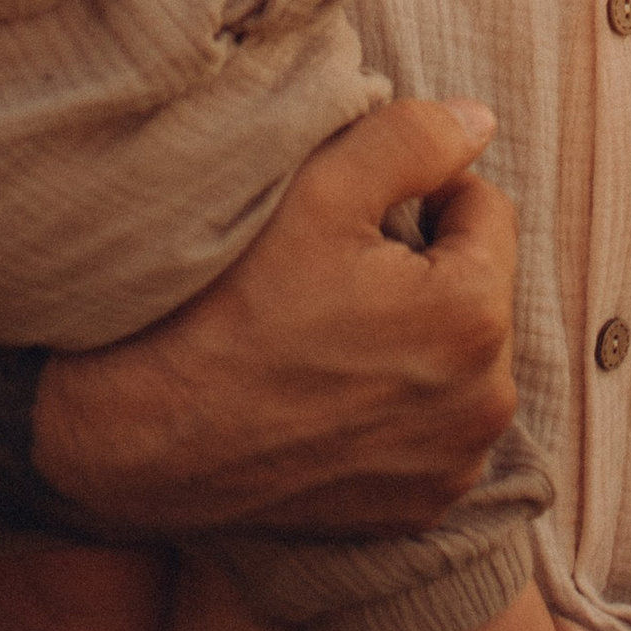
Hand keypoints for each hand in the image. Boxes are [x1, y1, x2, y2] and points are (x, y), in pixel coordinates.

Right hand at [32, 100, 517, 535]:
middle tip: (335, 276)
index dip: (421, 193)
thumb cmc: (227, 303)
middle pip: (479, 287)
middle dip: (426, 268)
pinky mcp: (418, 509)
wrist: (145, 434)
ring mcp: (452, 466)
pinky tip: (331, 391)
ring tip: (330, 333)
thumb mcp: (318, 191)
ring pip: (460, 358)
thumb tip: (480, 120)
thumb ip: (414, 139)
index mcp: (473, 317)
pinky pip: (435, 425)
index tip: (354, 217)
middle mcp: (484, 404)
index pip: (485, 208)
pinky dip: (401, 403)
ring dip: (419, 335)